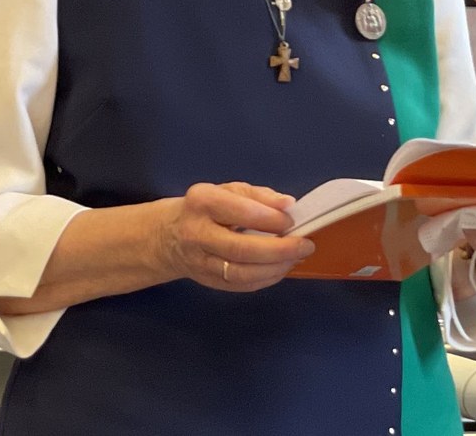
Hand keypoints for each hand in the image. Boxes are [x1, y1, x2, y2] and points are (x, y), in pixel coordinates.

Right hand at [154, 181, 314, 291]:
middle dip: (279, 250)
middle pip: (240, 249)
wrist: (170, 235)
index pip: (241, 212)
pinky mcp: (206, 281)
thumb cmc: (208, 208)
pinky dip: (265, 280)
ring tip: (296, 258)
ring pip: (240, 273)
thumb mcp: (230, 190)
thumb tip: (288, 205)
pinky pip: (239, 286)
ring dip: (274, 268)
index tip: (292, 221)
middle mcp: (196, 233)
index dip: (271, 219)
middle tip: (305, 245)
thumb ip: (260, 196)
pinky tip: (280, 269)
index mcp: (203, 202)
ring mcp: (199, 261)